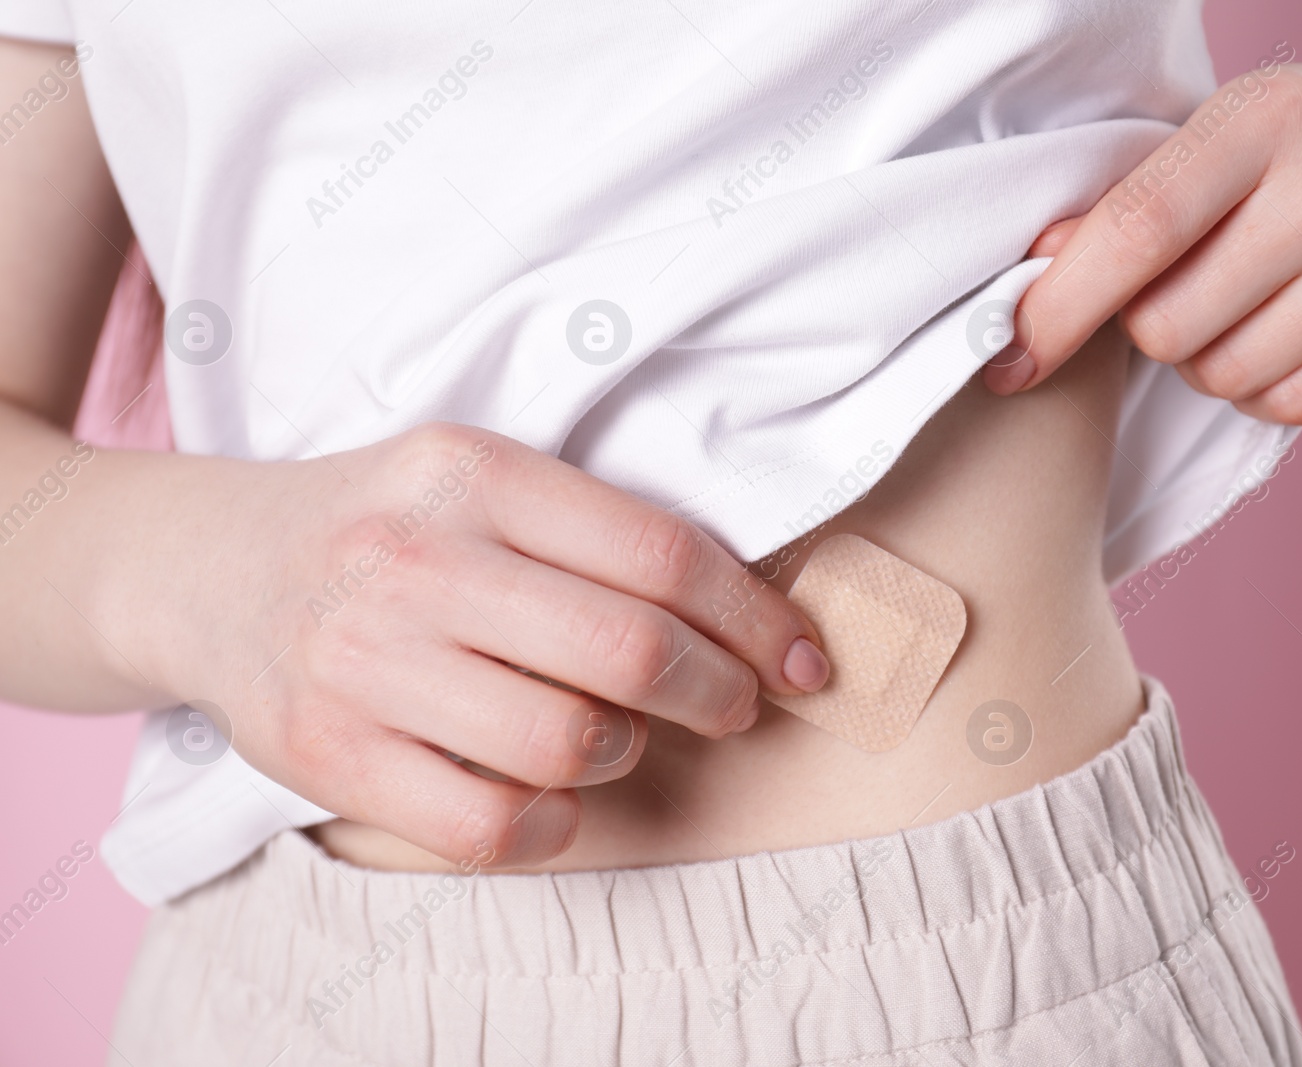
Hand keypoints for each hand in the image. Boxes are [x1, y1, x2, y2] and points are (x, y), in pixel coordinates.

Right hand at [124, 422, 828, 867]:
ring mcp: (364, 660)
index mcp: (475, 473)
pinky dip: (554, 824)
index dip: (756, 619)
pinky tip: (559, 797)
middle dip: (720, 692)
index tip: (801, 658)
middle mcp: (417, 559)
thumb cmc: (387, 527)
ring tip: (620, 735)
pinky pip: (488, 823)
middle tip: (735, 704)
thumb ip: (594, 532)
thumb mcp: (478, 480)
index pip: (660, 555)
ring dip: (627, 752)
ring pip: (566, 741)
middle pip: (629, 651)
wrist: (213, 566)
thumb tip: (747, 616)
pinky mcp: (327, 751)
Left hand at [987, 47, 1301, 422]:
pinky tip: (1297, 332)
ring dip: (1213, 360)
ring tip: (1252, 304)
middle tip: (1192, 287)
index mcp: (1269, 117)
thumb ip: (1127, 204)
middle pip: (1169, 329)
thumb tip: (1035, 273)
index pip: (1137, 229)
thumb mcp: (1221, 141)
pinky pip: (1293, 409)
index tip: (1009, 357)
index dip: (1059, 306)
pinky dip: (1272, 388)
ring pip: (1226, 378)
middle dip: (1153, 327)